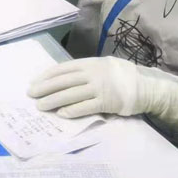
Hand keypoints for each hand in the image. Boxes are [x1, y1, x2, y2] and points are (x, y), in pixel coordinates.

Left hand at [27, 56, 177, 133]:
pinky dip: (72, 110)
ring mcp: (99, 88)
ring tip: (40, 106)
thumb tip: (64, 78)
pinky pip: (85, 107)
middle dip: (45, 88)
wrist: (146, 86)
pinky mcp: (106, 102)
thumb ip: (86, 71)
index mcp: (91, 63)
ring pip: (70, 94)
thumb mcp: (103, 66)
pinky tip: (61, 114)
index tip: (35, 82)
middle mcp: (93, 74)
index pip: (63, 69)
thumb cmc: (122, 76)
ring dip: (53, 100)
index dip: (47, 76)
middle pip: (63, 81)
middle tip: (31, 95)